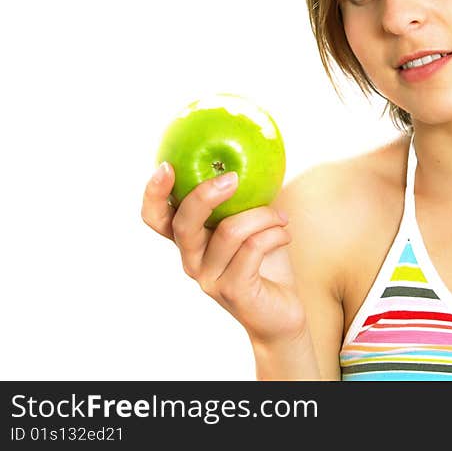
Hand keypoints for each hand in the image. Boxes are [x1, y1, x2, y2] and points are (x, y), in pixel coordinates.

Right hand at [141, 162, 307, 345]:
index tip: (166, 166)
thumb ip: (245, 196)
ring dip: (262, 215)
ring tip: (281, 216)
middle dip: (204, 196)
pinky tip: (285, 234)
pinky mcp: (235, 292)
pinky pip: (253, 249)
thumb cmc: (267, 262)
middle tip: (233, 178)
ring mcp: (211, 279)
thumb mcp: (253, 222)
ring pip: (229, 232)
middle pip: (183, 225)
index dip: (153, 194)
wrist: (282, 313)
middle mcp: (193, 260)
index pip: (156, 219)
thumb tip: (255, 151)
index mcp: (192, 241)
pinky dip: (274, 234)